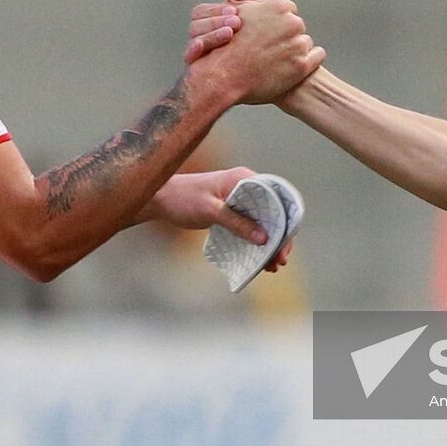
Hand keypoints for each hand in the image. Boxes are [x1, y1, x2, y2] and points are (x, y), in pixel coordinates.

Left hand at [141, 169, 292, 270]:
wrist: (160, 199)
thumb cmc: (183, 199)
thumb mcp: (211, 211)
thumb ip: (237, 223)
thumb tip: (264, 238)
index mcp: (244, 179)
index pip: (275, 198)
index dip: (285, 221)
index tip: (286, 243)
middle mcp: (245, 187)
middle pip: (272, 213)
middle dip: (279, 238)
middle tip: (281, 260)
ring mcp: (239, 200)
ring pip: (262, 223)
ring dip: (268, 244)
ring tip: (272, 266)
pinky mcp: (231, 211)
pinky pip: (250, 227)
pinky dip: (255, 242)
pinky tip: (259, 261)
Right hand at [183, 0, 267, 63]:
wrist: (269, 72)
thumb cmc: (262, 42)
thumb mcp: (256, 17)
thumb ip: (254, 0)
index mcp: (212, 22)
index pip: (202, 11)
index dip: (216, 9)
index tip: (235, 10)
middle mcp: (203, 38)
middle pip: (196, 25)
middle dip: (215, 22)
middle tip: (236, 22)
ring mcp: (200, 55)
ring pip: (194, 41)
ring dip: (211, 35)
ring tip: (230, 34)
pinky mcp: (199, 71)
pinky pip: (190, 59)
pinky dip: (195, 51)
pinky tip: (207, 49)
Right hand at [190, 0, 323, 105]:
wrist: (223, 77)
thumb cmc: (226, 44)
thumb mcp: (232, 9)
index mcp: (279, 6)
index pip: (288, 12)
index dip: (275, 25)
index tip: (264, 35)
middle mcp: (292, 22)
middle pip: (296, 27)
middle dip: (285, 37)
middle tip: (266, 50)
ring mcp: (298, 44)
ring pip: (305, 43)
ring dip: (294, 50)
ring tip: (273, 61)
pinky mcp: (302, 65)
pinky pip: (317, 56)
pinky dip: (308, 61)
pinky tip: (291, 66)